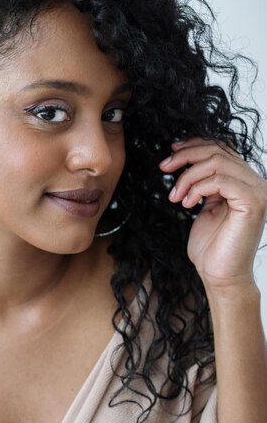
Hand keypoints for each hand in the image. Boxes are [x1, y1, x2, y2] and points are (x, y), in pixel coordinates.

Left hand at [159, 138, 266, 289]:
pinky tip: (186, 203)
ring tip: (174, 196)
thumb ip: (203, 184)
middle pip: (219, 150)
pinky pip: (220, 180)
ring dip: (188, 176)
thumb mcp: (204, 207)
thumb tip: (187, 160)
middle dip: (186, 156)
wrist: (220, 276)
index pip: (222, 149)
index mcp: (244, 182)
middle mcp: (255, 183)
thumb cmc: (211, 248)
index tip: (171, 153)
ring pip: (218, 162)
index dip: (195, 146)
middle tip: (164, 167)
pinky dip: (197, 188)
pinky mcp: (253, 202)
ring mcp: (257, 191)